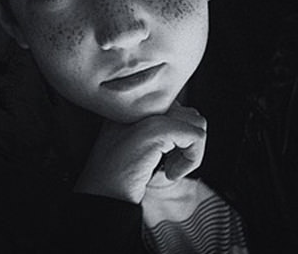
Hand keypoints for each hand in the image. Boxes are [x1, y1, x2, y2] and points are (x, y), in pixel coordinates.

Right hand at [73, 104, 206, 203]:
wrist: (101, 194)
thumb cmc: (118, 174)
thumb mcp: (136, 141)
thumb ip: (156, 125)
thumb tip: (191, 120)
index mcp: (132, 103)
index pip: (175, 106)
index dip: (177, 136)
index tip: (163, 157)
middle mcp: (138, 102)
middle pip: (188, 112)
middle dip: (186, 143)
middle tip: (168, 164)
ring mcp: (146, 114)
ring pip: (196, 122)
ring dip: (191, 151)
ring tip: (169, 167)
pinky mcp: (155, 130)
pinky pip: (196, 136)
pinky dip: (192, 160)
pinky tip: (169, 174)